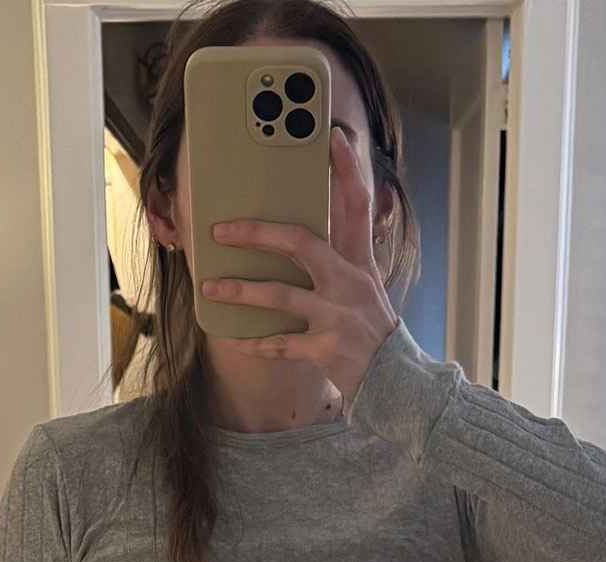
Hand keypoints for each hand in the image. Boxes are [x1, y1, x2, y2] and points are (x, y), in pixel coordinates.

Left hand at [201, 125, 397, 402]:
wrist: (396, 379)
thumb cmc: (370, 327)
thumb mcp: (364, 284)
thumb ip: (340, 255)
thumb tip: (299, 230)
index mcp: (360, 261)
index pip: (358, 205)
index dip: (347, 170)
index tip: (333, 138)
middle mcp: (349, 282)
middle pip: (301, 243)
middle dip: (257, 234)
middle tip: (222, 230)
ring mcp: (337, 316)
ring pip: (280, 297)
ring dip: (240, 293)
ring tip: (209, 288)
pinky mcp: (325, 349)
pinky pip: (279, 344)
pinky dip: (253, 344)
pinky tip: (232, 339)